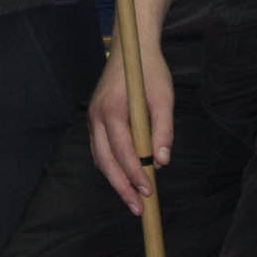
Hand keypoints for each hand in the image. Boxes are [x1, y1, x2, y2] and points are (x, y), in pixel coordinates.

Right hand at [87, 39, 173, 214]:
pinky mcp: (96, 119)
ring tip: (132, 199)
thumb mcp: (164, 98)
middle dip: (122, 187)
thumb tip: (162, 162)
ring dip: (115, 180)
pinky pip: (100, 149)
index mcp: (112, 110)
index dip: (135, 174)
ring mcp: (93, 118)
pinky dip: (110, 166)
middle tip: (138, 208)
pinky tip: (123, 178)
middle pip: (106, 161)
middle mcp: (97, 116)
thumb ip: (163, 130)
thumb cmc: (150, 71)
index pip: (122, 151)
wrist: (132, 49)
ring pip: (100, 158)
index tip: (148, 191)